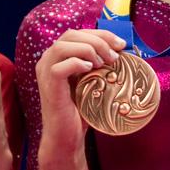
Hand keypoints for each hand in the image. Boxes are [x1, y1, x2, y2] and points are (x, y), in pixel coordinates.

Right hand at [35, 28, 125, 169]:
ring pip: (63, 46)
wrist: (67, 137)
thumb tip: (123, 52)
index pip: (78, 33)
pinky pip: (59, 67)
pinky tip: (91, 71)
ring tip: (103, 63)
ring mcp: (45, 72)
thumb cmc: (82, 110)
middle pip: (71, 34)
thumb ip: (101, 65)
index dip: (101, 34)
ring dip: (88, 50)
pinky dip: (77, 63)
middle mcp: (48, 60)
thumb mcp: (94, 82)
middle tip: (115, 55)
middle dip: (98, 40)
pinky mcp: (48, 86)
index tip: (121, 44)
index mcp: (59, 56)